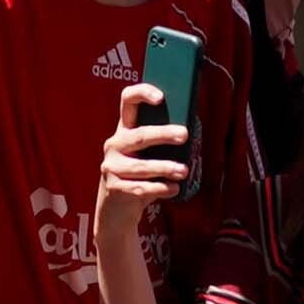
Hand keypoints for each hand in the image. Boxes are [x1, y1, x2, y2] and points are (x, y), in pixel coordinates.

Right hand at [91, 107, 193, 268]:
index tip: (161, 97)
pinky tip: (174, 189)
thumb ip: (162, 144)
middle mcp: (115, 144)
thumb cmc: (140, 175)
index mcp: (124, 129)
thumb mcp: (147, 155)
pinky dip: (159, 189)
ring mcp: (111, 166)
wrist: (116, 210)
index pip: (127, 100)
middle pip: (139, 135)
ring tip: (184, 171)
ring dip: (164, 168)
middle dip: (163, 134)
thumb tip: (192, 134)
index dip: (142, 93)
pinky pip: (138, 187)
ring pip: (140, 166)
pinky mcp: (113, 187)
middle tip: (184, 135)